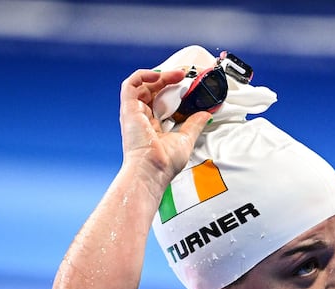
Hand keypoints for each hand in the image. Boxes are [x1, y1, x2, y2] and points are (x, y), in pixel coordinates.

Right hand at [119, 68, 211, 182]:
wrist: (152, 170)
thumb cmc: (164, 163)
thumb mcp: (185, 140)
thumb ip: (194, 125)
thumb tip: (206, 114)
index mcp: (153, 127)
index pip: (161, 102)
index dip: (172, 90)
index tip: (187, 84)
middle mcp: (142, 118)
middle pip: (153, 91)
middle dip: (168, 79)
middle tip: (184, 74)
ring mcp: (134, 113)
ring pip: (143, 85)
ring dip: (159, 76)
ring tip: (177, 74)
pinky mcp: (128, 109)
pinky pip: (131, 84)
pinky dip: (143, 75)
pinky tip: (159, 75)